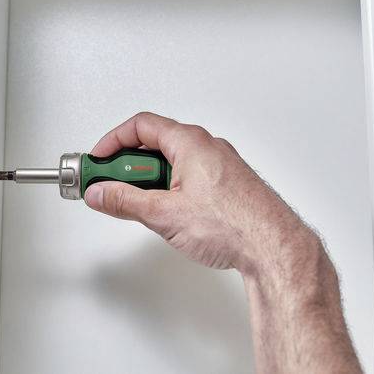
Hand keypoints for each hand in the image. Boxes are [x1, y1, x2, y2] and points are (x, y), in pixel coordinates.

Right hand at [85, 112, 360, 373]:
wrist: (275, 248)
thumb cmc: (235, 225)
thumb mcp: (163, 214)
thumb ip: (124, 201)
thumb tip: (101, 193)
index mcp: (190, 142)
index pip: (141, 126)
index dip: (113, 141)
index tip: (98, 160)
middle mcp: (207, 147)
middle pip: (154, 144)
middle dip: (127, 166)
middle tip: (110, 187)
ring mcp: (219, 166)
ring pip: (171, 163)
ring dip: (148, 181)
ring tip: (139, 206)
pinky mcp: (226, 186)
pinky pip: (187, 177)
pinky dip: (168, 189)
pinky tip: (166, 213)